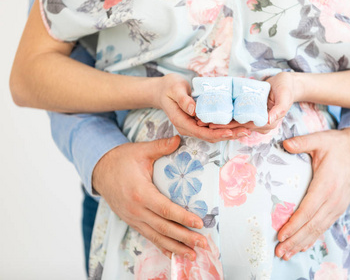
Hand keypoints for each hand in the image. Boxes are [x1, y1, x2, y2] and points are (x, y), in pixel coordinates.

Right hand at [92, 136, 206, 260]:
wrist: (99, 170)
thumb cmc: (121, 159)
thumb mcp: (141, 150)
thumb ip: (161, 146)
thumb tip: (180, 139)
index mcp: (140, 192)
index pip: (165, 209)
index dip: (183, 218)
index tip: (200, 223)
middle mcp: (136, 209)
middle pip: (163, 228)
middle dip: (184, 238)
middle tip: (203, 245)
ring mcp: (132, 218)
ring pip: (156, 237)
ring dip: (175, 247)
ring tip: (192, 256)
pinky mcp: (131, 221)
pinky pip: (148, 236)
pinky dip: (162, 247)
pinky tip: (174, 255)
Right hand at [157, 74, 250, 141]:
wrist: (163, 90)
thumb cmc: (169, 88)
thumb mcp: (174, 89)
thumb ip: (183, 100)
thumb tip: (193, 110)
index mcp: (181, 121)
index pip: (200, 132)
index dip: (216, 133)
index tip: (229, 132)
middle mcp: (188, 127)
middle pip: (210, 136)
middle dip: (228, 135)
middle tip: (246, 131)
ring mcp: (193, 126)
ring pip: (213, 134)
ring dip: (230, 134)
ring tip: (246, 130)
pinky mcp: (198, 123)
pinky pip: (213, 128)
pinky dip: (226, 128)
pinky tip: (238, 126)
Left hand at [206, 72, 298, 133]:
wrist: (287, 84)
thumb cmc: (286, 88)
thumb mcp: (285, 96)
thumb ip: (280, 109)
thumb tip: (269, 120)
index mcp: (267, 123)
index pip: (244, 127)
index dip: (228, 127)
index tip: (213, 125)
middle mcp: (260, 125)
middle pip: (236, 127)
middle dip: (219, 127)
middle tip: (201, 123)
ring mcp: (255, 120)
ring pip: (234, 124)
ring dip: (219, 124)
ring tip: (202, 121)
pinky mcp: (251, 114)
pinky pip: (236, 117)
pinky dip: (224, 117)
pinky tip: (212, 115)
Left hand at [275, 127, 349, 259]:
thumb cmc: (339, 145)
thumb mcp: (320, 139)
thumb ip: (302, 142)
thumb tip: (284, 144)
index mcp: (327, 184)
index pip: (308, 209)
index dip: (294, 224)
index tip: (281, 234)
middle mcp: (334, 199)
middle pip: (312, 225)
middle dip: (295, 240)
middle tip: (279, 251)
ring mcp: (338, 205)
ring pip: (319, 229)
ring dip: (302, 242)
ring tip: (287, 253)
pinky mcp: (339, 207)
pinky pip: (325, 225)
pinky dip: (313, 237)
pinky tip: (303, 245)